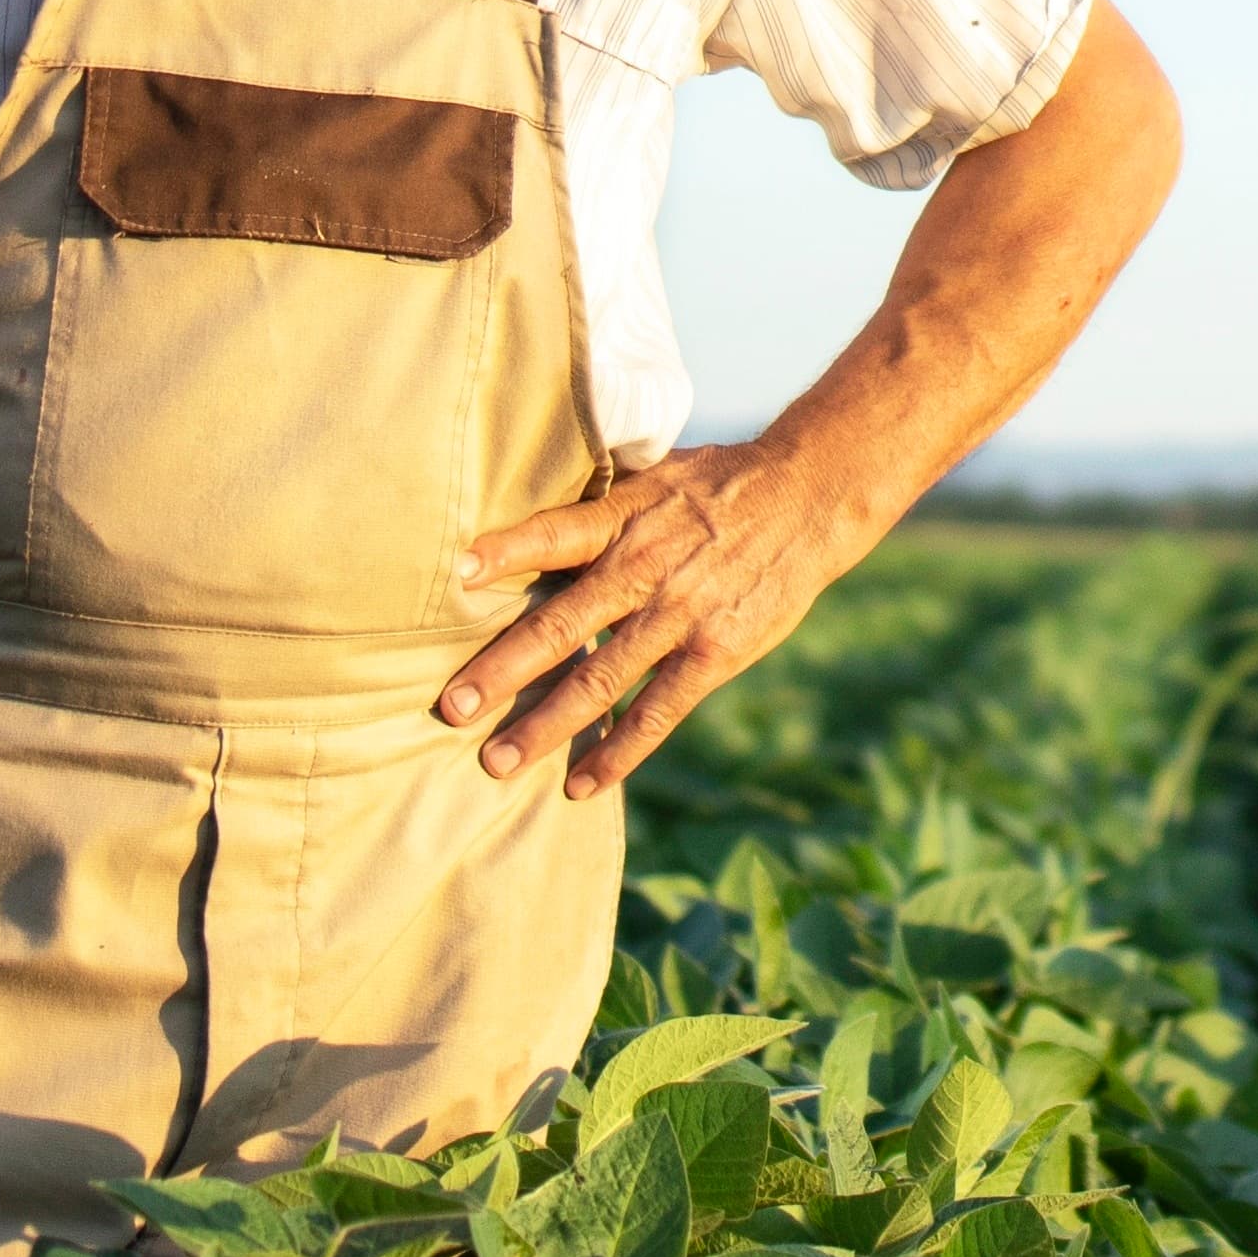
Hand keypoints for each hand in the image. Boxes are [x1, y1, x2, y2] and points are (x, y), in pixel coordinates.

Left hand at [438, 442, 873, 799]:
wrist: (808, 496)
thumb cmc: (715, 482)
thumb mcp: (652, 472)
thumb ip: (595, 503)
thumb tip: (525, 512)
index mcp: (623, 519)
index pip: (553, 533)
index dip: (504, 550)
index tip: (456, 573)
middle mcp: (643, 569)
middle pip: (560, 624)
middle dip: (501, 670)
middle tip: (449, 708)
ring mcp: (680, 617)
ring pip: (600, 679)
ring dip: (546, 725)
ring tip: (495, 760)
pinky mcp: (715, 654)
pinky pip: (658, 711)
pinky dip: (619, 751)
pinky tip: (580, 784)